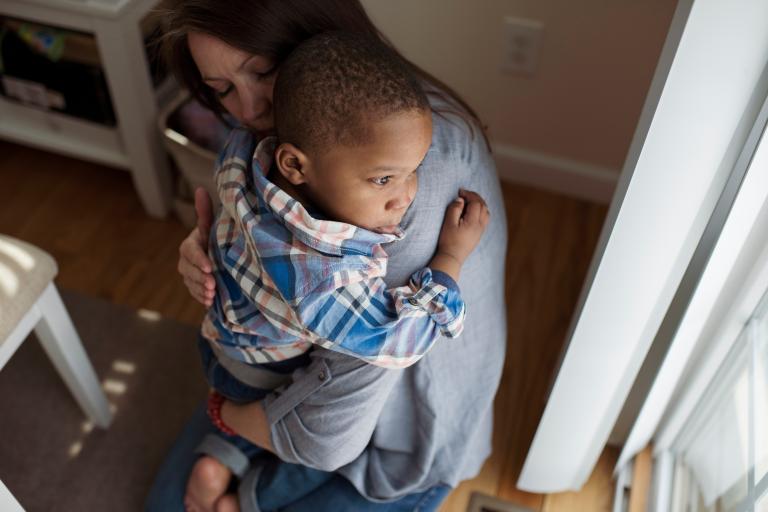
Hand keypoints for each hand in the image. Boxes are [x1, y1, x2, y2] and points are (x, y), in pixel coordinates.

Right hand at [178, 188, 215, 306]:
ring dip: (200, 289)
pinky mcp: (193, 286)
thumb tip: (200, 189)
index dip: (199, 259)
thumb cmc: (217, 238)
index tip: (210, 267)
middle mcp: (186, 259)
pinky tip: (210, 302)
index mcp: (190, 243)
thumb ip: (205, 212)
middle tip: (212, 285)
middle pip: (187, 269)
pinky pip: (194, 293)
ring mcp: (188, 273)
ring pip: (190, 282)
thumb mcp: (213, 227)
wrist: (222, 257)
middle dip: (199, 277)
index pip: (190, 251)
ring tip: (212, 294)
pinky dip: (201, 297)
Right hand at [436, 189, 489, 265]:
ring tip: (470, 201)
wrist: (452, 257)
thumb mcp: (448, 223)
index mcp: (473, 221)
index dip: (469, 195)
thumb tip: (460, 200)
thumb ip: (454, 209)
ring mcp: (481, 231)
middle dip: (475, 197)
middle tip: (465, 193)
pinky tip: (473, 212)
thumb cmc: (448, 240)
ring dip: (480, 204)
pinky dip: (481, 211)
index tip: (460, 192)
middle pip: (483, 206)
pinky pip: (485, 219)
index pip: (475, 203)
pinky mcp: (479, 235)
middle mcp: (480, 225)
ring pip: (486, 212)